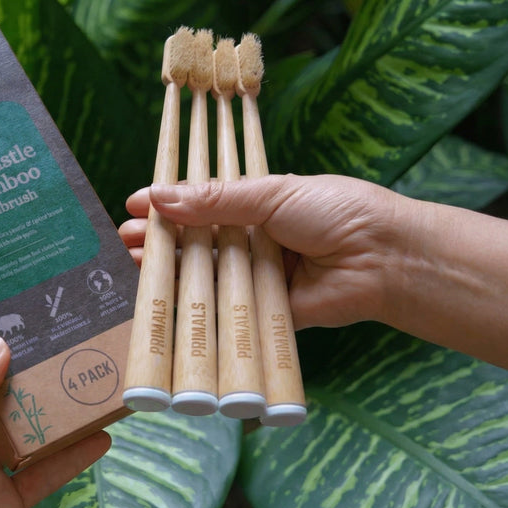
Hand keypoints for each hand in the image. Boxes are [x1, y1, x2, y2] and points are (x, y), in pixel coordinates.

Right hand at [118, 174, 416, 328]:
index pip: (201, 204)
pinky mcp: (263, 313)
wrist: (384, 259)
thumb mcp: (271, 193)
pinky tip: (165, 301)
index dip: (168, 206)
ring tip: (132, 266)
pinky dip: (196, 307)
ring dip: (168, 272)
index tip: (133, 206)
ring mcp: (256, 278)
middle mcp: (252, 242)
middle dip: (159, 241)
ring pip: (204, 276)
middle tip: (123, 241)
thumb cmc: (336, 212)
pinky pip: (225, 311)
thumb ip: (216, 200)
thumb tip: (160, 197)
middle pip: (196, 243)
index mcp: (257, 206)